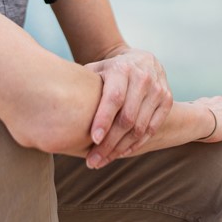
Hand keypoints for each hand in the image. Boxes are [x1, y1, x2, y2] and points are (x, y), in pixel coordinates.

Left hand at [84, 48, 171, 168]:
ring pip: (140, 127)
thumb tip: (54, 101)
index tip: (92, 140)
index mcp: (122, 68)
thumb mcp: (96, 70)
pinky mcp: (167, 100)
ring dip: (120, 148)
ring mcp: (157, 89)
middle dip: (109, 143)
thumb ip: (81, 84)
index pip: (114, 98)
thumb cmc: (110, 71)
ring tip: (102, 160)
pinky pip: (152, 128)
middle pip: (127, 118)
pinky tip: (121, 153)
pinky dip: (136, 144)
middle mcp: (143, 78)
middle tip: (92, 161)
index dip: (104, 120)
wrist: (140, 60)